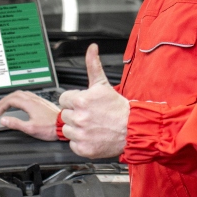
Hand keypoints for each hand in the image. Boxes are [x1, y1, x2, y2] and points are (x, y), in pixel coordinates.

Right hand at [0, 90, 60, 140]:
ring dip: (14, 97)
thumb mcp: (30, 128)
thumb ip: (16, 124)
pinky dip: (21, 97)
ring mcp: (39, 100)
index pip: (12, 100)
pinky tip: (22, 102)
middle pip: (16, 94)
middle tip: (0, 105)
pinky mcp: (43, 102)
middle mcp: (34, 100)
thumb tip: (4, 120)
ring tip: (9, 102)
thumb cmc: (49, 127)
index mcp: (29, 104)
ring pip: (23, 93)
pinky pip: (29, 95)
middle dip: (6, 99)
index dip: (3, 106)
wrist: (63, 125)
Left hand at [57, 44, 129, 159]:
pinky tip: (92, 136)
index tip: (85, 104)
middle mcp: (79, 118)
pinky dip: (81, 143)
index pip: (64, 100)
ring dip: (77, 129)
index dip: (74, 101)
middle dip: (76, 114)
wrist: (133, 128)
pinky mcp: (84, 149)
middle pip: (65, 115)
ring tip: (92, 126)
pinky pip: (73, 145)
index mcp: (80, 100)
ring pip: (67, 131)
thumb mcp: (103, 84)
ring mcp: (81, 134)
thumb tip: (91, 48)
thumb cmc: (118, 108)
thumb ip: (93, 65)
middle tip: (91, 115)